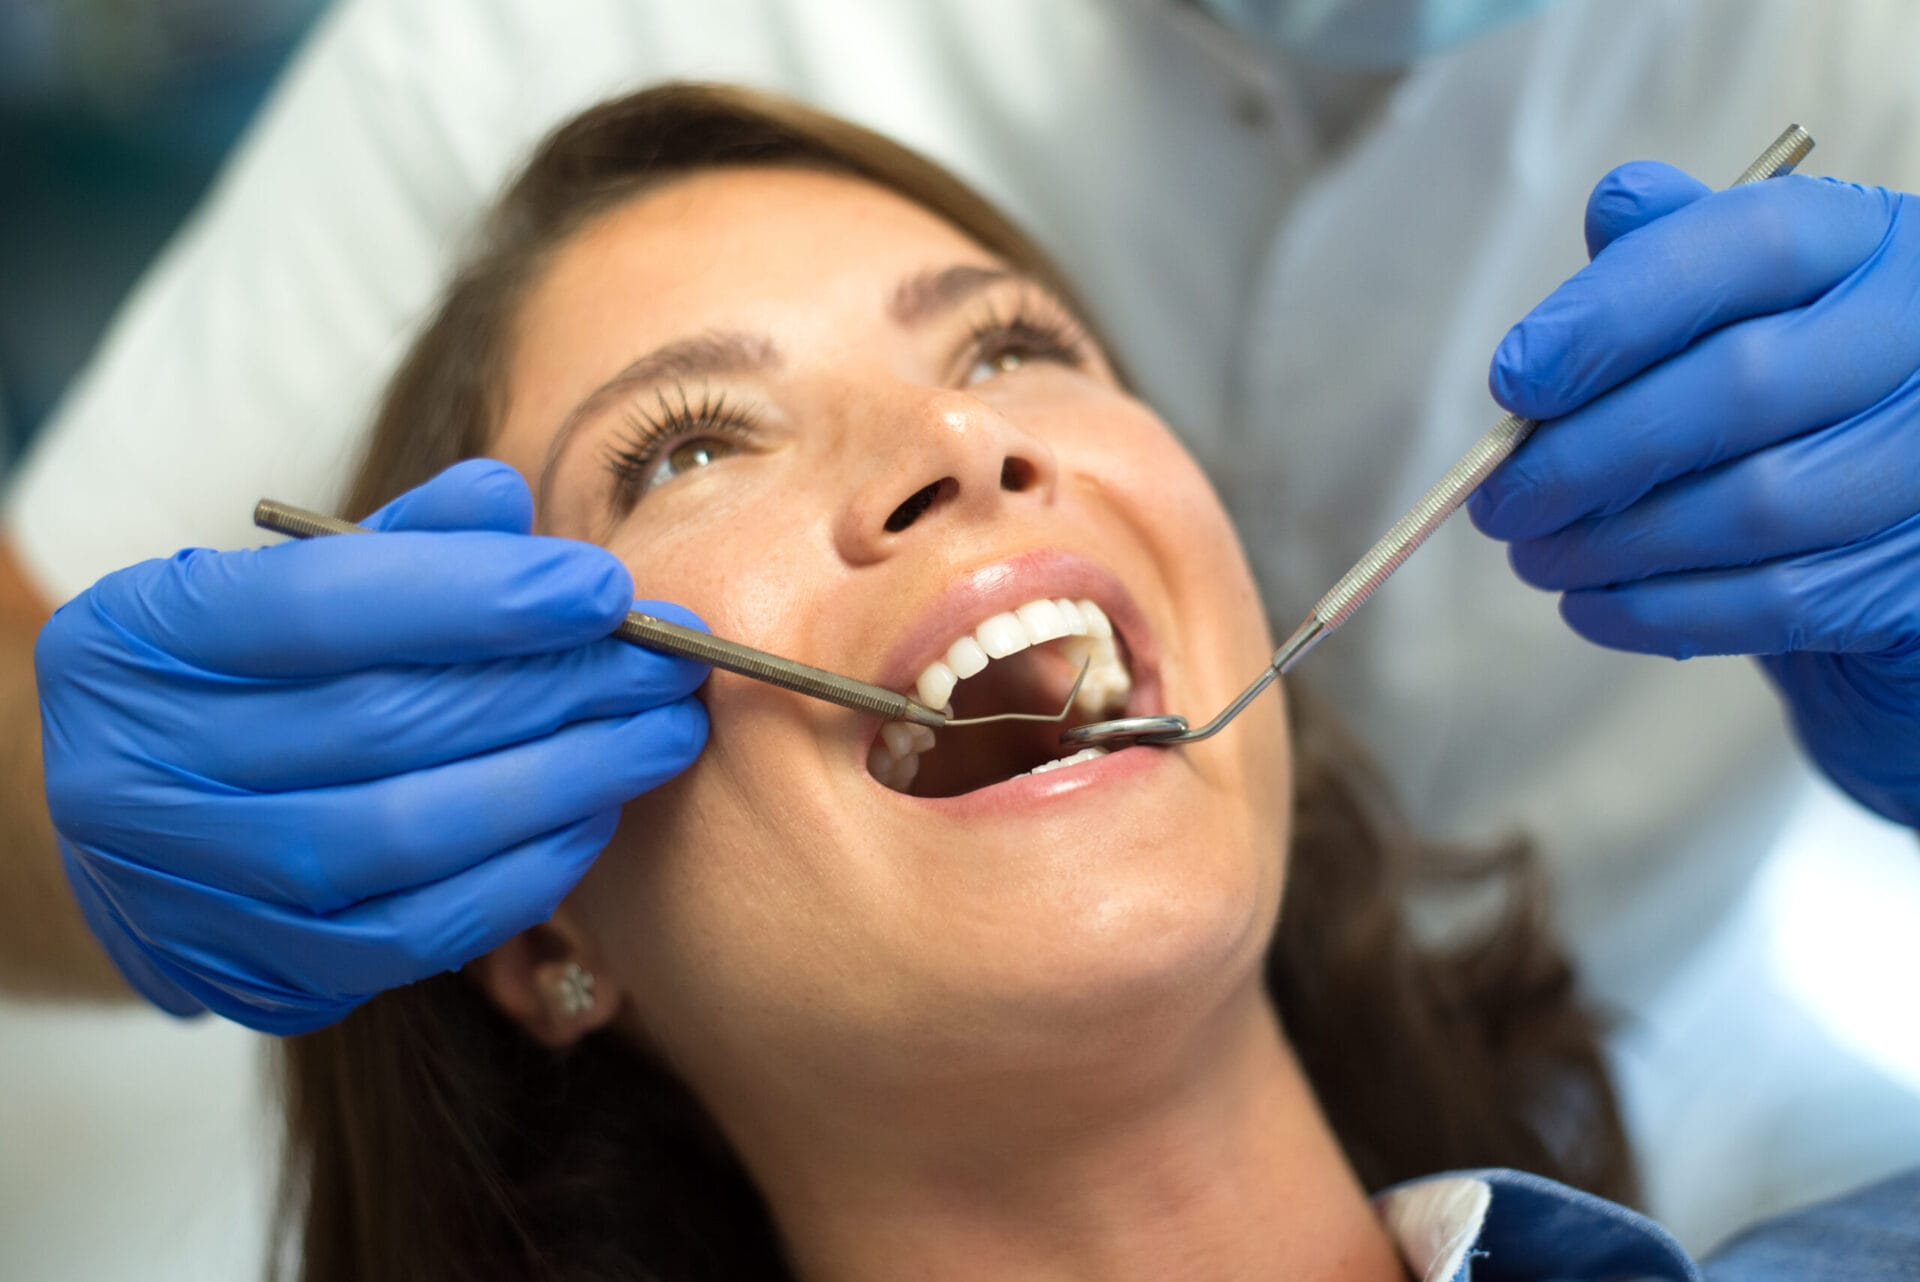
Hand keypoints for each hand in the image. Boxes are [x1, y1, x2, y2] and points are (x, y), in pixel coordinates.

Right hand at [36, 460, 708, 1032]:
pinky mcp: (259, 974)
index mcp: (135, 645)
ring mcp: (193, 891)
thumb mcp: (274, 586)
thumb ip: (394, 543)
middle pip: (383, 724)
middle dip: (555, 686)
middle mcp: (139, 775)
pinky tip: (596, 817)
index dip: (475, 597)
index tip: (604, 588)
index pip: (320, 608)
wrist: (132, 828)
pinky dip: (523, 874)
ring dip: (563, 780)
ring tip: (662, 735)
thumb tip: (503, 499)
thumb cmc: (234, 681)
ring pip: (407, 835)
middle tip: (671, 662)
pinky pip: (416, 933)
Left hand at [1468, 161, 1919, 825]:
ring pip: (1754, 505)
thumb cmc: (1789, 396)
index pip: (1752, 243)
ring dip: (1611, 541)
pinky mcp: (1917, 576)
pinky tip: (1590, 604)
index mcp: (1873, 245)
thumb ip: (1678, 255)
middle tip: (1499, 498)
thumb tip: (1617, 210)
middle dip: (1588, 452)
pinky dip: (1658, 610)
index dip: (1614, 311)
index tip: (1513, 382)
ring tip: (1533, 554)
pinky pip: (1776, 603)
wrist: (1896, 527)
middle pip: (1742, 383)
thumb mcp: (1747, 305)